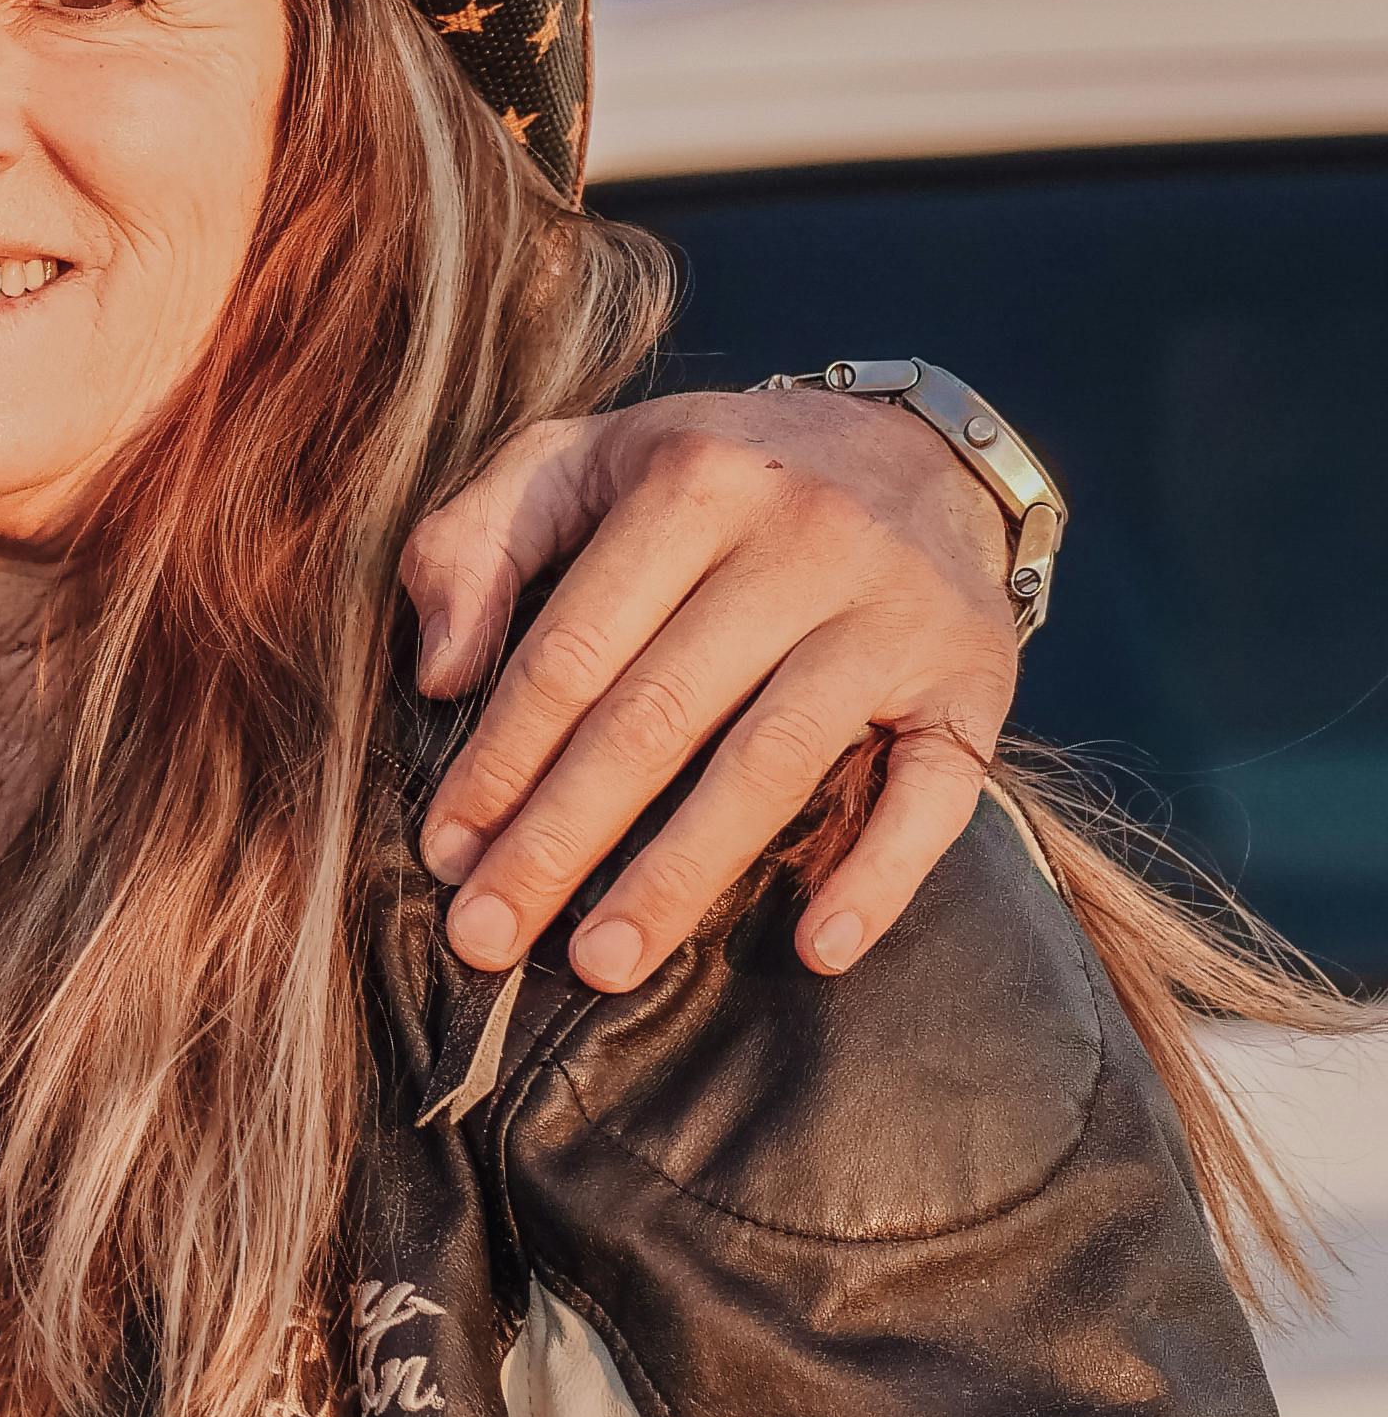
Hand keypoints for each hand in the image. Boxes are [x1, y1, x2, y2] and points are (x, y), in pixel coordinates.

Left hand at [400, 387, 1020, 992]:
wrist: (922, 452)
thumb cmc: (712, 478)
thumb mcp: (579, 461)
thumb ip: (475, 540)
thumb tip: (439, 673)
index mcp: (692, 483)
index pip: (573, 650)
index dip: (500, 759)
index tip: (445, 852)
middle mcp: (801, 540)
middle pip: (657, 716)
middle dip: (560, 839)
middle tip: (485, 937)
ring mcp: (895, 613)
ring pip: (772, 763)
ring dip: (680, 876)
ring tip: (601, 964)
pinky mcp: (976, 678)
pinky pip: (933, 791)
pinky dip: (879, 876)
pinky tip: (815, 948)